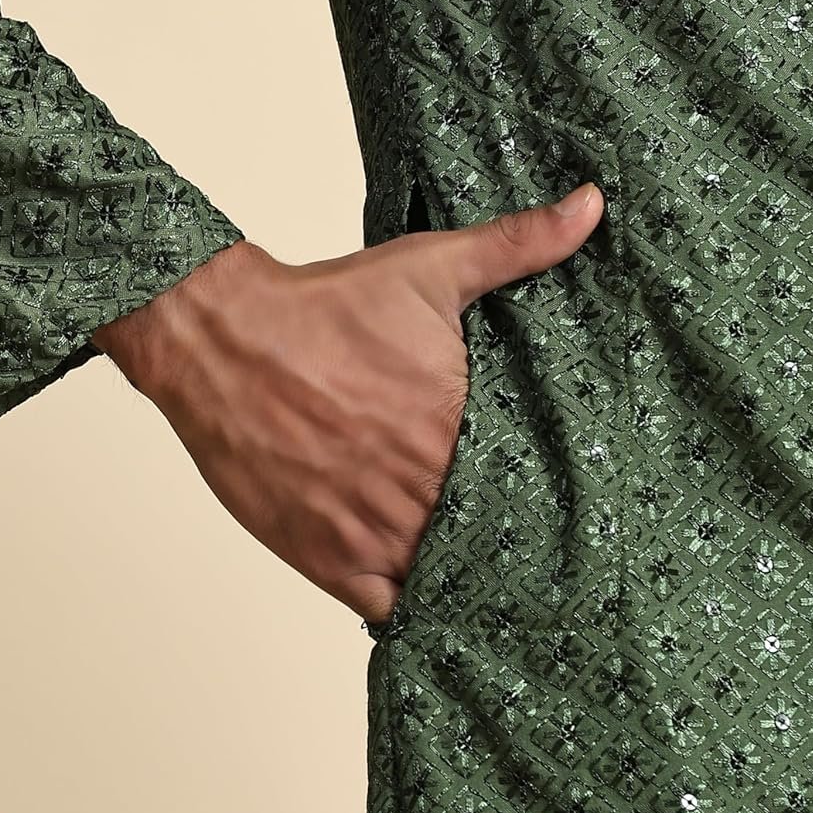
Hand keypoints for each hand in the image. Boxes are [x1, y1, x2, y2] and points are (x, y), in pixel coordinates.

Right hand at [92, 182, 603, 624]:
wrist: (221, 339)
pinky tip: (423, 589)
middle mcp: (419, 485)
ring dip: (463, 571)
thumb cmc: (323, 306)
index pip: (529, 483)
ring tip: (485, 567)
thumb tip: (591, 205)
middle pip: (491, 535)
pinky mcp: (326, 557)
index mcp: (455, 425)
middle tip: (526, 537)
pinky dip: (409, 604)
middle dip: (506, 534)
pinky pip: (387, 607)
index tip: (557, 493)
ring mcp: (372, 529)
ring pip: (444, 576)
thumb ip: (517, 244)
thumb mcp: (430, 266)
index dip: (544, 493)